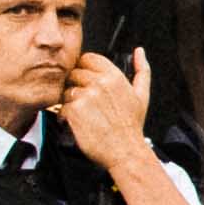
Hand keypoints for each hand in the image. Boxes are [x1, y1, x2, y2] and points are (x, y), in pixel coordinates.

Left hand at [60, 43, 162, 171]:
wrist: (125, 152)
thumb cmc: (132, 126)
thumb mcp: (142, 95)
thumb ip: (141, 70)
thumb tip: (139, 52)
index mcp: (115, 77)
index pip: (88, 58)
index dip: (85, 68)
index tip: (87, 80)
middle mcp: (100, 84)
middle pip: (74, 73)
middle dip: (76, 85)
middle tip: (85, 101)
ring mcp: (85, 97)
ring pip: (66, 90)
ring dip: (70, 101)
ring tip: (82, 114)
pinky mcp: (74, 111)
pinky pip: (61, 106)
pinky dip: (65, 115)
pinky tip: (77, 123)